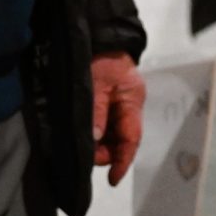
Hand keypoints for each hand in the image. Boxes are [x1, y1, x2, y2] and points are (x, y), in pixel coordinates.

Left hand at [89, 53, 145, 185]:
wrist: (99, 37)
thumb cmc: (100, 57)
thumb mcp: (96, 83)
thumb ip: (96, 111)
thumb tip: (96, 138)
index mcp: (132, 102)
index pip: (131, 138)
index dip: (123, 161)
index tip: (113, 179)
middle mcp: (129, 107)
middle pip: (122, 141)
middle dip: (105, 152)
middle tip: (86, 154)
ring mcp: (120, 106)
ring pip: (113, 136)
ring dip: (100, 144)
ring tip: (83, 143)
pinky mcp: (109, 104)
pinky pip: (106, 126)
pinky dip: (97, 134)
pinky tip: (87, 135)